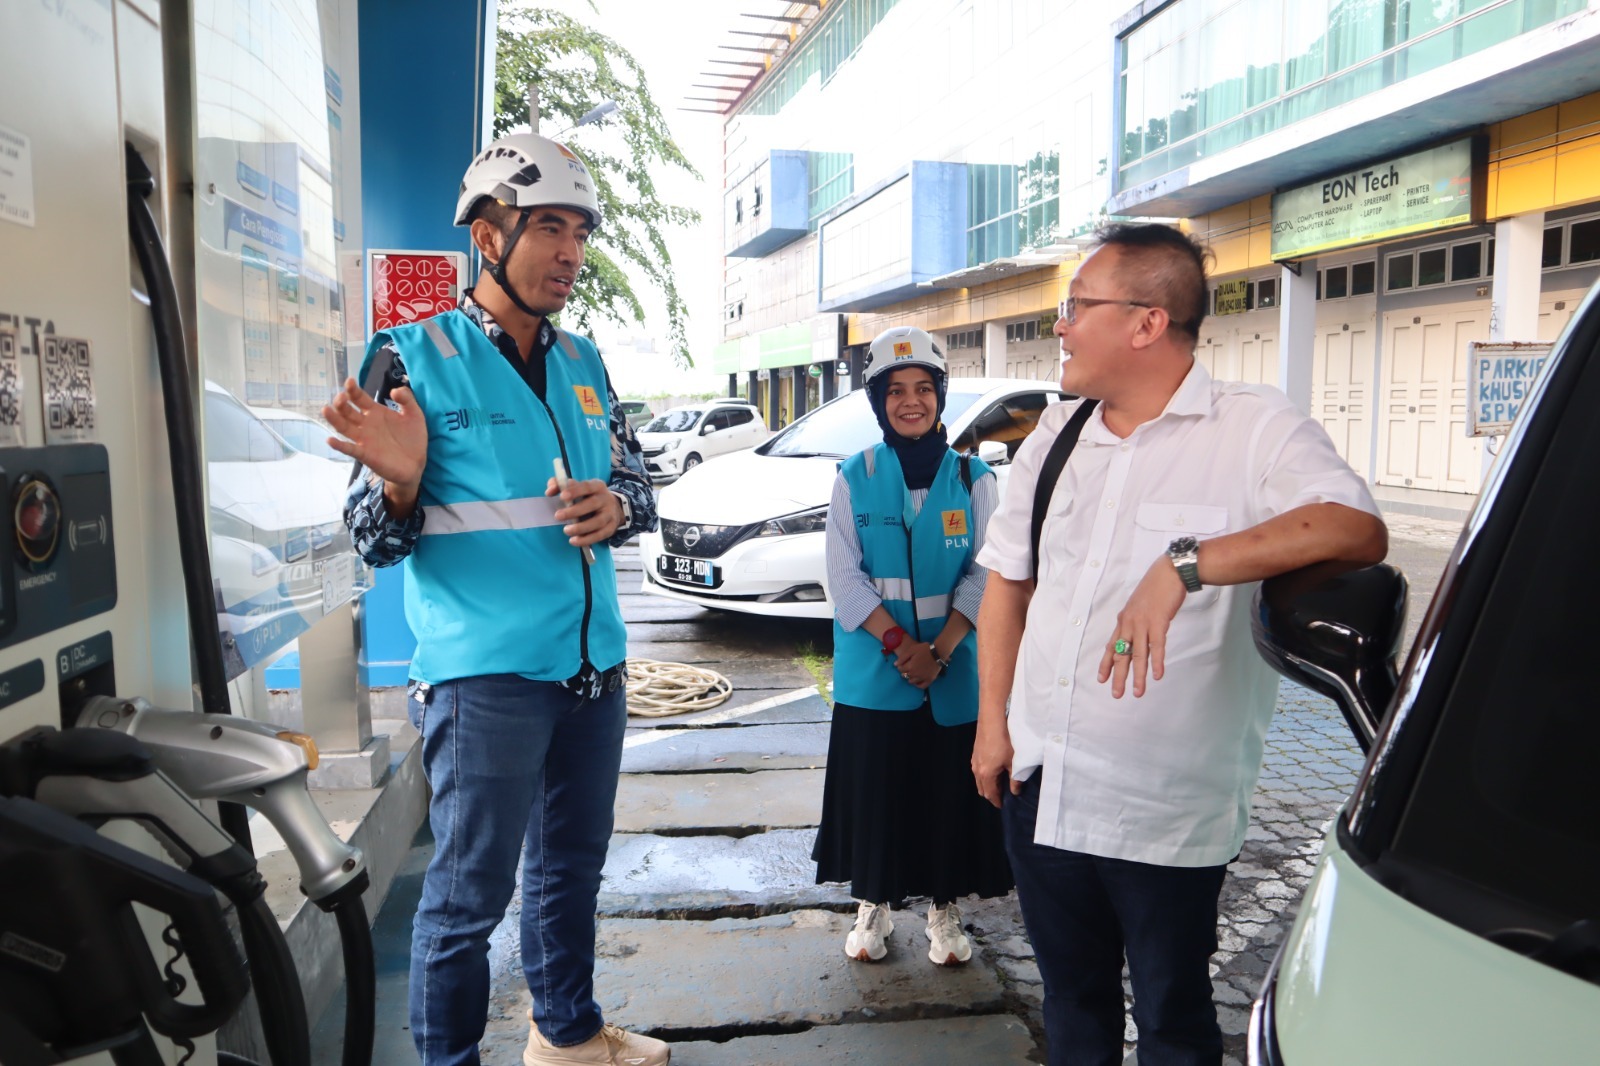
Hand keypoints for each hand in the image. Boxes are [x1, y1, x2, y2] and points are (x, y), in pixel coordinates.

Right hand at [323, 377, 427, 492]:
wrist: (416, 463)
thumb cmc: (413, 438)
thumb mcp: (414, 414)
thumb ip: (407, 399)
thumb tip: (394, 390)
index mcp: (375, 412)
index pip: (359, 398)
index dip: (353, 390)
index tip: (349, 381)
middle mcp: (365, 424)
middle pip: (348, 411)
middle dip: (341, 403)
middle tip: (340, 397)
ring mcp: (363, 439)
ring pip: (344, 427)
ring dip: (334, 419)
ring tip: (326, 410)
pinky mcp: (365, 454)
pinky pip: (349, 449)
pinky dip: (339, 445)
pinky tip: (330, 440)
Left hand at [545, 476, 622, 546]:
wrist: (612, 508)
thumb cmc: (587, 497)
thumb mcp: (577, 488)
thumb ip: (560, 485)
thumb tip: (549, 491)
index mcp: (597, 486)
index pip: (587, 486)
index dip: (575, 491)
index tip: (562, 496)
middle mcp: (605, 499)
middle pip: (592, 504)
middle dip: (574, 511)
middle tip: (558, 516)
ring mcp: (609, 514)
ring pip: (598, 522)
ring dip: (581, 528)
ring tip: (566, 531)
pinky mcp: (610, 528)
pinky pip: (600, 535)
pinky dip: (587, 539)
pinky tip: (574, 541)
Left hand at [893, 641, 939, 688]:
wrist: (938, 652)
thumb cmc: (924, 649)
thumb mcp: (912, 650)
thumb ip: (903, 657)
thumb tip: (895, 665)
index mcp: (910, 666)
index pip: (901, 669)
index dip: (900, 667)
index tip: (902, 665)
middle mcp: (915, 674)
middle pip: (905, 676)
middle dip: (904, 672)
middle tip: (907, 668)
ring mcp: (923, 678)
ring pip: (912, 681)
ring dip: (910, 678)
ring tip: (912, 673)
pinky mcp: (930, 679)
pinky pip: (922, 686)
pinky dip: (918, 685)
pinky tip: (917, 681)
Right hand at [971, 723, 1016, 807]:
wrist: (993, 720)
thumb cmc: (1005, 741)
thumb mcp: (1014, 761)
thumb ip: (1015, 779)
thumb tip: (1016, 791)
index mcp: (986, 775)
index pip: (990, 794)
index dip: (997, 801)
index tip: (1003, 805)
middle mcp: (977, 769)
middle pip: (982, 789)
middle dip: (991, 794)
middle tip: (1003, 795)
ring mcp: (974, 760)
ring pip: (979, 779)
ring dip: (987, 784)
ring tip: (1000, 782)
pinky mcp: (975, 752)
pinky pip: (978, 770)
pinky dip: (985, 775)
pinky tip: (994, 769)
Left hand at [1098, 556, 1186, 697]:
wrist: (1168, 572)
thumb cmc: (1155, 589)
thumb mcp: (1139, 607)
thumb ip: (1135, 623)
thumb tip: (1135, 636)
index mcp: (1123, 621)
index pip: (1111, 646)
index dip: (1106, 664)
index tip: (1101, 679)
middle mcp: (1129, 624)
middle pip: (1122, 654)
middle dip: (1119, 676)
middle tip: (1117, 694)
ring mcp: (1142, 623)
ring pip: (1138, 654)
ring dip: (1138, 675)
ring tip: (1138, 692)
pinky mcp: (1158, 622)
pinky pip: (1157, 646)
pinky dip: (1157, 661)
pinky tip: (1157, 675)